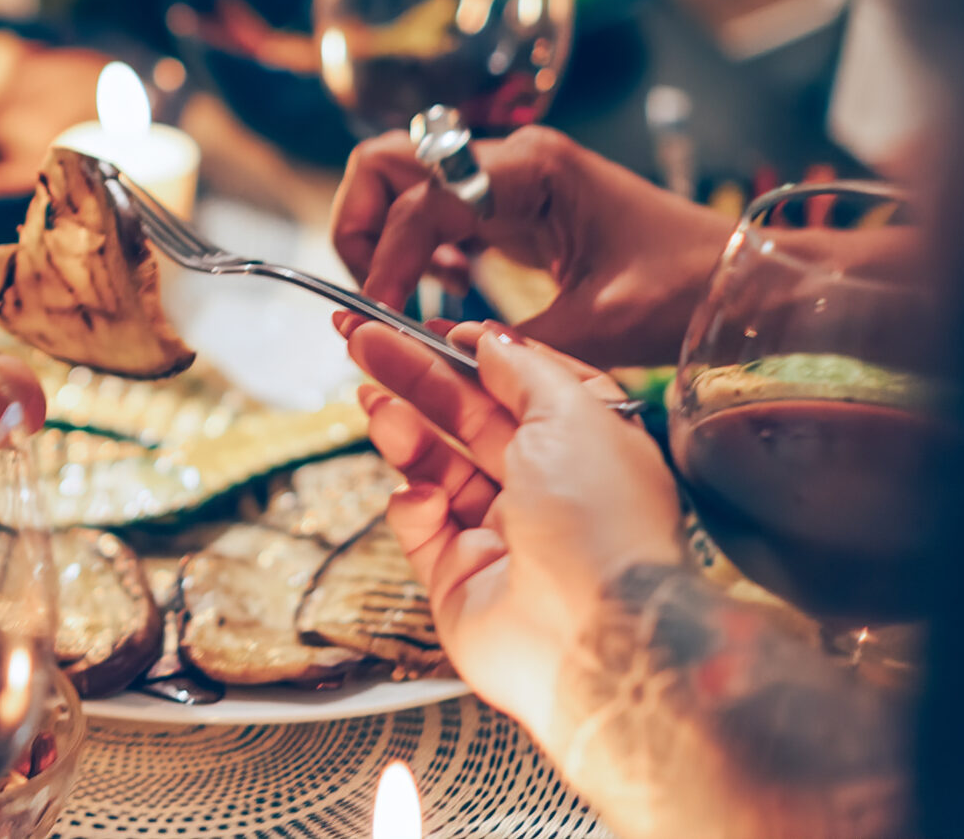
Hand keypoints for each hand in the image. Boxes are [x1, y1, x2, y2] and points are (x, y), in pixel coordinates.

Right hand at [331, 127, 733, 366]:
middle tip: (372, 294)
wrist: (743, 279)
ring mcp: (511, 181)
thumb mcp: (601, 325)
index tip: (378, 317)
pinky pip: (439, 213)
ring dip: (384, 235)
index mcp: (530, 170)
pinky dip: (419, 247)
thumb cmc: (688, 289)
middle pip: (388, 164)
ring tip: (398, 296)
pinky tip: (441, 290)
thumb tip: (436, 354)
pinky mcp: (516, 208)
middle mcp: (511, 161)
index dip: (385, 258)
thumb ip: (511, 341)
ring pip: (403, 185)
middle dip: (360, 225)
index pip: (418, 199)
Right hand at [347, 320, 684, 748]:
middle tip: (360, 339)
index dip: (471, 354)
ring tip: (373, 403)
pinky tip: (418, 497)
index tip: (426, 326)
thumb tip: (487, 338)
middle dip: (413, 376)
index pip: (518, 386)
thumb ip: (523, 368)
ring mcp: (501, 535)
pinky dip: (412, 506)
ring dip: (403, 430)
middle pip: (466, 418)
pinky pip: (419, 526)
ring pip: (435, 466)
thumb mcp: (573, 412)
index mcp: (585, 445)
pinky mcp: (460, 577)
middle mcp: (547, 488)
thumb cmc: (603, 523)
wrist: (594, 636)